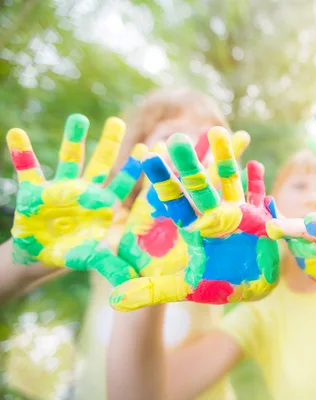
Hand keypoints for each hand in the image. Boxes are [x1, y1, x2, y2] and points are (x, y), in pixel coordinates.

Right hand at [7, 114, 144, 284]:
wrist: (42, 255)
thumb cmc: (76, 252)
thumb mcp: (96, 257)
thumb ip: (113, 265)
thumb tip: (132, 283)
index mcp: (104, 205)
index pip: (125, 183)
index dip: (136, 167)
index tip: (150, 148)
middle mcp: (85, 191)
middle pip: (101, 163)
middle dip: (109, 143)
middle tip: (118, 121)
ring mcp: (60, 189)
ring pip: (68, 159)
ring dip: (72, 140)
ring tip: (78, 119)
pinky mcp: (34, 193)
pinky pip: (27, 169)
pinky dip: (21, 153)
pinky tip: (16, 133)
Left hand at [110, 127, 278, 310]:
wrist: (251, 289)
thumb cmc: (218, 285)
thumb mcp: (182, 289)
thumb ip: (150, 291)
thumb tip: (113, 301)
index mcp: (193, 228)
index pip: (174, 201)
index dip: (162, 181)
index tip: (148, 158)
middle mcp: (213, 216)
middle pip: (199, 186)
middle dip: (190, 164)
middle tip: (178, 139)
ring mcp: (238, 214)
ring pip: (229, 182)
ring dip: (225, 160)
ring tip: (217, 132)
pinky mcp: (260, 219)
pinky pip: (258, 197)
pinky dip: (257, 184)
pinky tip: (256, 165)